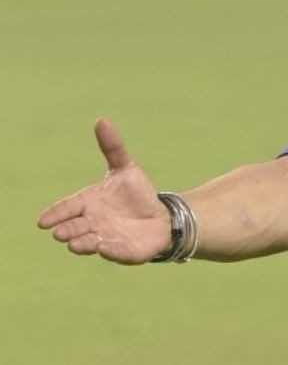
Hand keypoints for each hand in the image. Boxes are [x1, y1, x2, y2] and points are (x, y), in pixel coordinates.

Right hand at [37, 119, 170, 264]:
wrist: (161, 217)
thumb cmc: (136, 194)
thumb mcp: (126, 168)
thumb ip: (113, 147)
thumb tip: (101, 119)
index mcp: (89, 203)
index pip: (68, 207)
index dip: (56, 214)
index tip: (42, 221)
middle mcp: (93, 223)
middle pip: (75, 227)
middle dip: (67, 229)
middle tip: (59, 232)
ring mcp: (107, 238)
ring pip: (89, 242)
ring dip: (82, 243)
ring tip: (73, 243)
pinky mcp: (123, 251)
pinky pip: (115, 252)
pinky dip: (109, 251)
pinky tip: (104, 248)